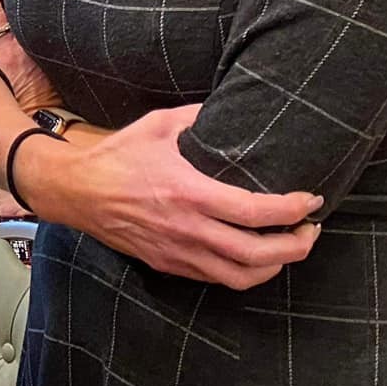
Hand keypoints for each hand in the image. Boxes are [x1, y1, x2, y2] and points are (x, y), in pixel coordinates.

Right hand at [56, 103, 321, 289]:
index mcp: (188, 192)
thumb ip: (197, 116)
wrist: (74, 191)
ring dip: (275, 267)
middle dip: (297, 246)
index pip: (255, 212)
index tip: (311, 200)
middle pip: (258, 254)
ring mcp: (177, 251)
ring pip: (241, 277)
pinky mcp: (167, 264)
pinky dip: (244, 272)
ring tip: (290, 248)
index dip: (292, 210)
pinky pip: (216, 279)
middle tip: (312, 230)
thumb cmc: (115, 156)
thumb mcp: (158, 125)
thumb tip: (231, 106)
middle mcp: (187, 228)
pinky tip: (253, 256)